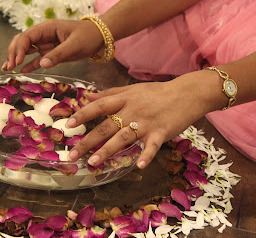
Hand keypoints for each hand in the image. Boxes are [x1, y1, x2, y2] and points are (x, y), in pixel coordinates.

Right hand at [2, 19, 103, 72]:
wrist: (101, 37)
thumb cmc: (89, 36)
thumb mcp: (75, 45)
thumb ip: (58, 54)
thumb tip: (42, 64)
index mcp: (48, 28)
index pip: (27, 36)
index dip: (19, 48)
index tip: (16, 61)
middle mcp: (44, 35)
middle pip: (23, 41)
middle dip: (14, 52)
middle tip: (10, 67)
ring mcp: (47, 44)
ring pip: (27, 50)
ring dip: (17, 58)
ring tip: (8, 68)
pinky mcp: (52, 53)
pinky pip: (37, 58)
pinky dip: (29, 64)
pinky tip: (21, 71)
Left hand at [66, 72, 218, 168]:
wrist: (187, 93)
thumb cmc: (158, 92)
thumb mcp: (133, 89)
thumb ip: (110, 93)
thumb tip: (87, 96)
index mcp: (125, 99)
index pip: (99, 106)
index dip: (83, 115)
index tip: (68, 125)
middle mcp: (132, 111)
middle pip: (106, 126)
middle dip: (88, 141)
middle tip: (72, 155)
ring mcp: (146, 123)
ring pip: (123, 137)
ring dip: (108, 150)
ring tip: (93, 163)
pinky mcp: (161, 133)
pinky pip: (152, 146)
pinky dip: (147, 155)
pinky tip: (140, 166)